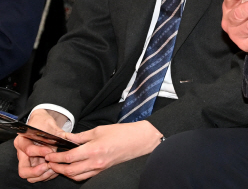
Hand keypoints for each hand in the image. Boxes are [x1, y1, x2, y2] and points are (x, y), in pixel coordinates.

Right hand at [15, 109, 67, 181]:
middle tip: (49, 165)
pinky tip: (56, 169)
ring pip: (30, 177)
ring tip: (55, 168)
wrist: (41, 122)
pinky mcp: (35, 165)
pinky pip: (38, 176)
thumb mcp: (48, 124)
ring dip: (43, 175)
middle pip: (24, 171)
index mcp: (22, 141)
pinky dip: (47, 175)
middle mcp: (22, 154)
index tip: (50, 151)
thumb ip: (55, 132)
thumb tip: (67, 139)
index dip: (40, 152)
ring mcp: (28, 161)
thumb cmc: (43, 122)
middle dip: (37, 171)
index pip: (28, 150)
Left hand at [43, 121, 161, 181]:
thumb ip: (81, 136)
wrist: (140, 140)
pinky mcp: (103, 171)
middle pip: (69, 171)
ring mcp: (100, 168)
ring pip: (76, 177)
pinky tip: (73, 168)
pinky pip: (86, 176)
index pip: (68, 157)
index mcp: (93, 149)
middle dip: (56, 168)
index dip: (55, 158)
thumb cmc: (122, 132)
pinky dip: (76, 174)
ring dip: (65, 173)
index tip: (48, 155)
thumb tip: (67, 138)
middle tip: (49, 162)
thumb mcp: (99, 130)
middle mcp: (95, 162)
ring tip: (59, 166)